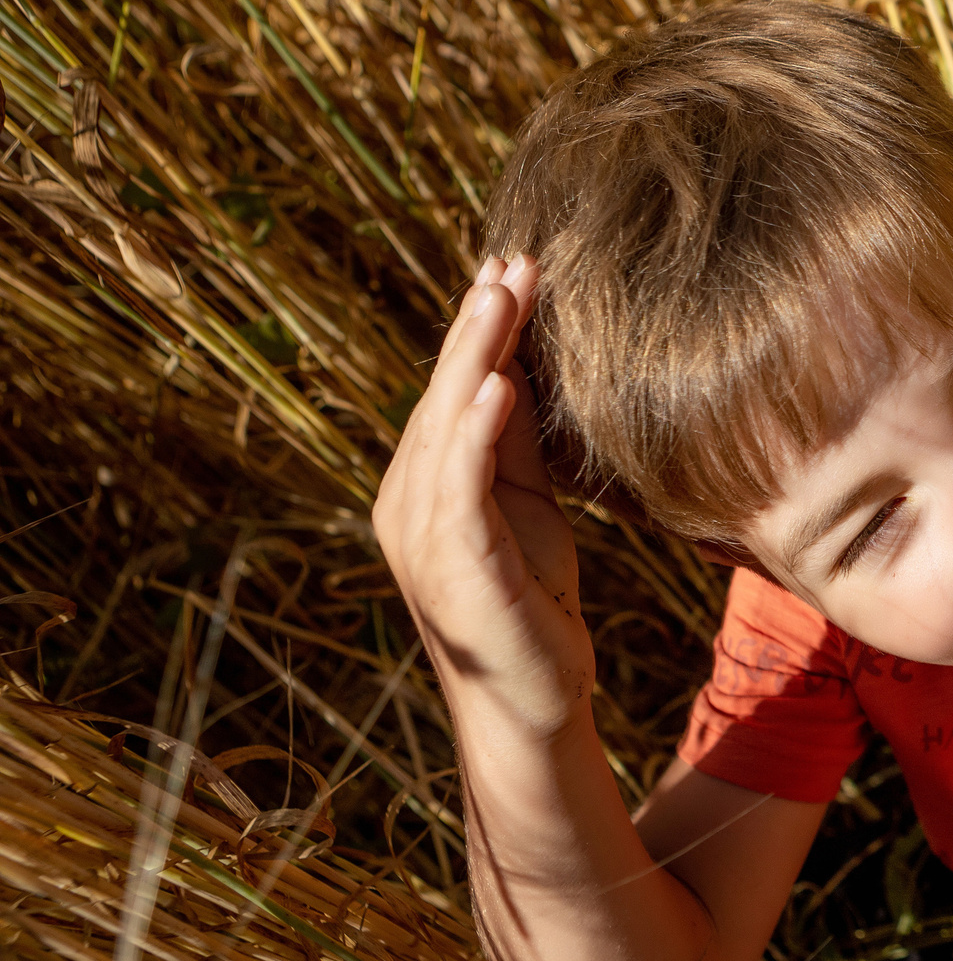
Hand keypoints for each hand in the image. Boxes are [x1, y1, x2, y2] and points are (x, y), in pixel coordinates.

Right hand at [374, 255, 592, 737]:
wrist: (535, 702)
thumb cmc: (532, 604)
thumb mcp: (532, 505)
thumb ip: (523, 443)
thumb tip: (531, 366)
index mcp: (427, 484)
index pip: (457, 390)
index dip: (484, 328)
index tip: (514, 264)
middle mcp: (410, 501)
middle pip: (447, 394)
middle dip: (479, 324)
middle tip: (511, 258)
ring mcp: (424, 534)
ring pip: (449, 424)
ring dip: (477, 356)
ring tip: (503, 296)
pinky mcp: (454, 565)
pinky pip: (463, 485)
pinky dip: (477, 432)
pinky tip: (501, 386)